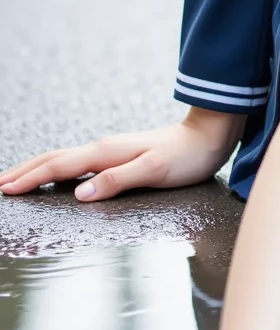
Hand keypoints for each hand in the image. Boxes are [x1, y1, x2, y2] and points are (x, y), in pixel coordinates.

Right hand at [0, 106, 246, 202]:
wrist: (208, 135)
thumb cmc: (185, 156)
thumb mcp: (154, 171)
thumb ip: (117, 180)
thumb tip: (81, 194)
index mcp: (107, 152)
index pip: (60, 166)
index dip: (31, 178)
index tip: (6, 189)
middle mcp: (105, 148)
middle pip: (55, 158)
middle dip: (25, 170)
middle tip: (0, 184)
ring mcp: (111, 150)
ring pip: (65, 158)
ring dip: (38, 167)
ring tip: (17, 178)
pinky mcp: (119, 154)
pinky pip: (79, 161)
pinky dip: (58, 167)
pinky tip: (57, 175)